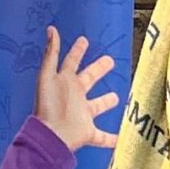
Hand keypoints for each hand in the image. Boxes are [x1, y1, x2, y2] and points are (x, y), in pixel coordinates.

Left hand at [34, 27, 119, 152]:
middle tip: (109, 61)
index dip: (77, 51)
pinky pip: (102, 137)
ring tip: (116, 97)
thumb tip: (51, 29)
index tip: (84, 40)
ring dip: (106, 101)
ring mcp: (81, 115)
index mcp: (65, 82)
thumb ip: (51, 54)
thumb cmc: (48, 106)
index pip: (72, 62)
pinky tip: (121, 138)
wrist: (51, 136)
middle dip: (98, 70)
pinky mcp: (87, 133)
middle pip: (88, 80)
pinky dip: (111, 139)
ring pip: (97, 106)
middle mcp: (74, 97)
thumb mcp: (47, 76)